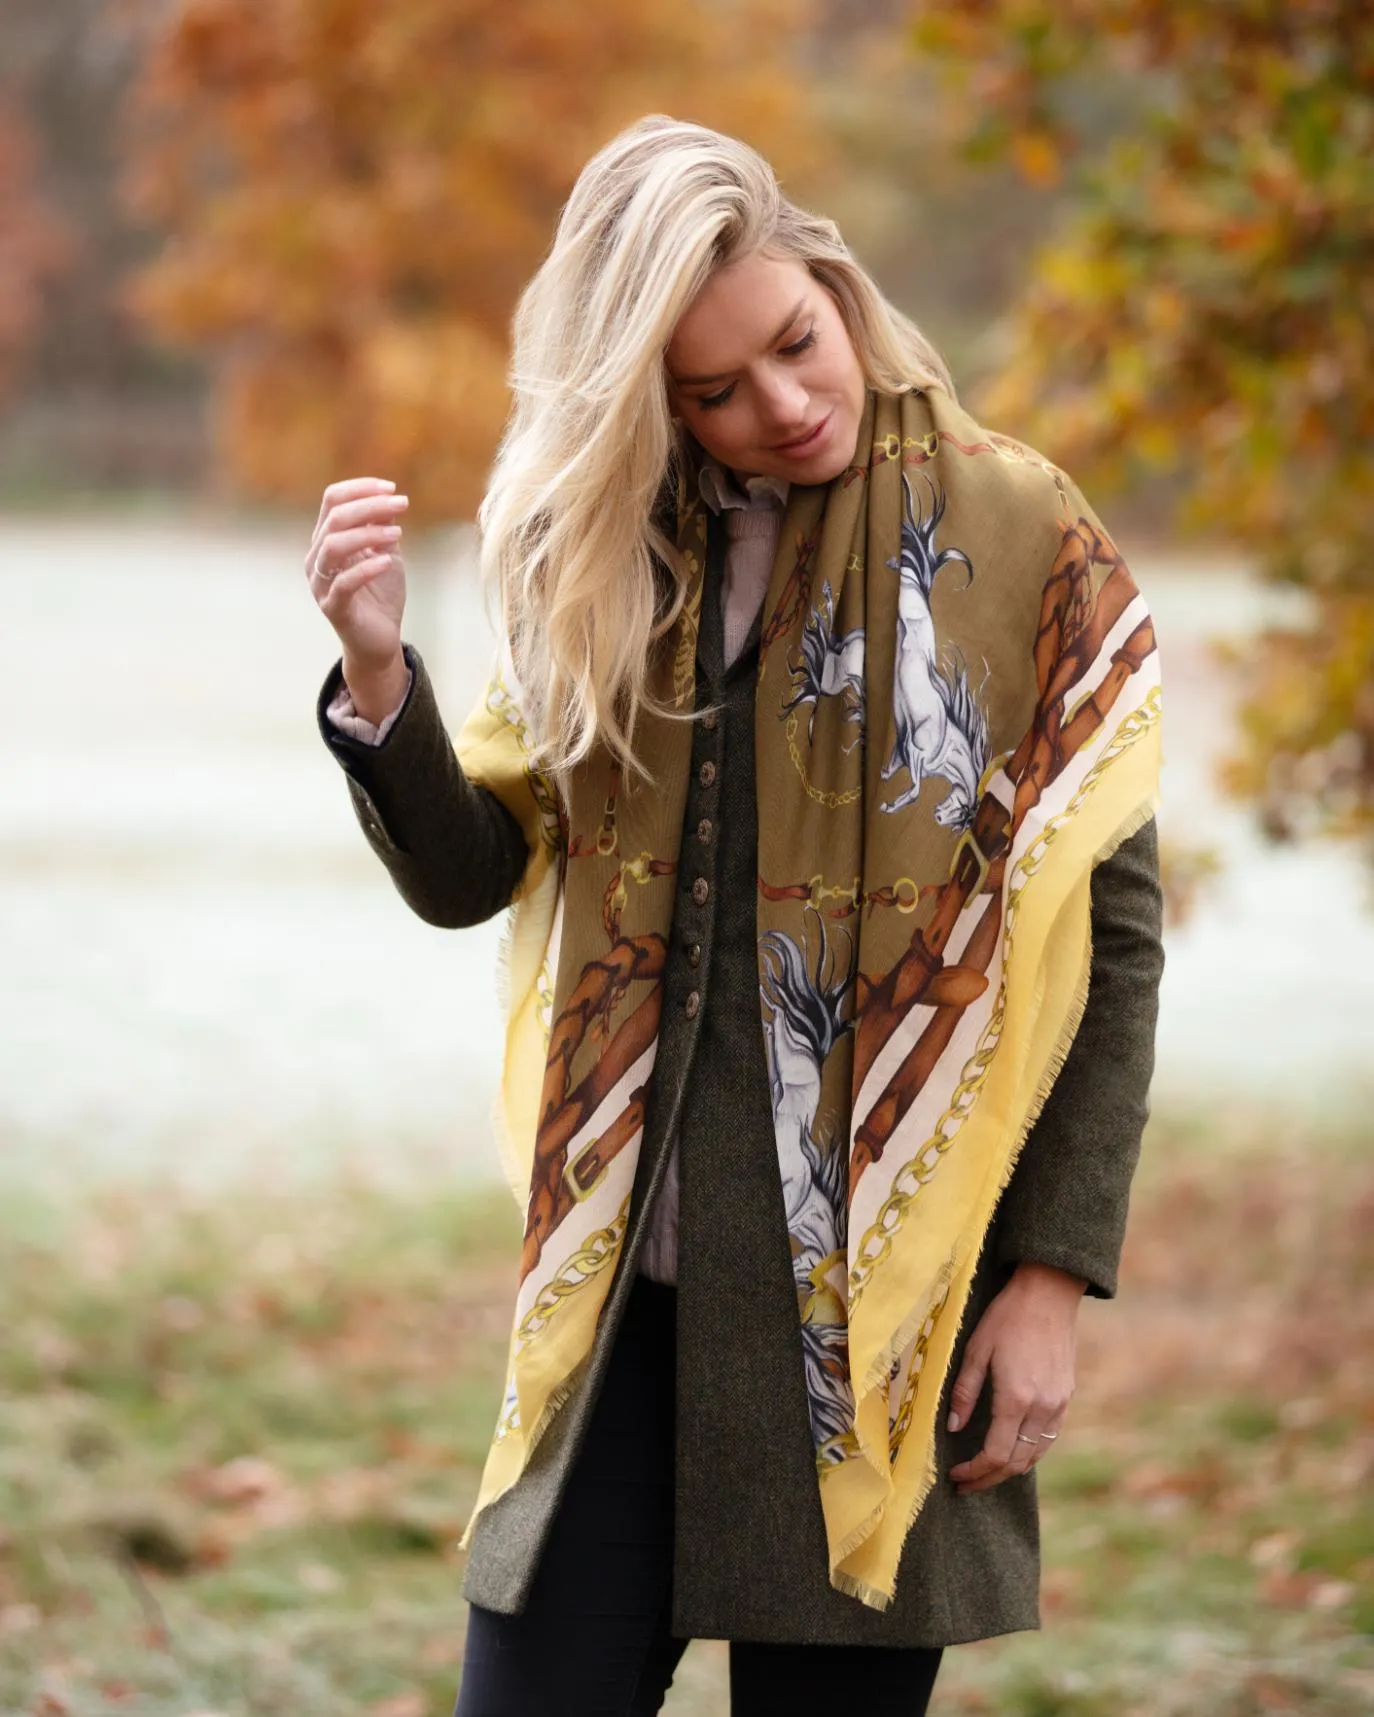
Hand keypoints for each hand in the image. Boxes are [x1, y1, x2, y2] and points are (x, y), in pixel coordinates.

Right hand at [305, 476, 409, 680]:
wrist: (379, 639)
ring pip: (333, 546)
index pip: (332, 500)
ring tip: (398, 533)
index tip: (392, 488)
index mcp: (326, 540)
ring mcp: (321, 584)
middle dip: (370, 506)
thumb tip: (388, 499)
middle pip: (334, 518)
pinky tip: (387, 560)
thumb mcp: (386, 553)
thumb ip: (383, 527)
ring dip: (368, 534)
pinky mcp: (333, 607)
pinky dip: (366, 568)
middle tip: (402, 504)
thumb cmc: (380, 594)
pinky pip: (343, 583)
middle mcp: (317, 558)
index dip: (360, 489)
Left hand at [946, 1262, 1084, 1494]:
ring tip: (985, 1472)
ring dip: (1010, 1469)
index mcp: (1016, 1397)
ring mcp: (1059, 1404)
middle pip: (1017, 1463)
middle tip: (966, 1483)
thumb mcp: (976, 1349)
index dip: (975, 1471)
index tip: (956, 1475)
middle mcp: (1042, 1407)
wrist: (1049, 1294)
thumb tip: (953, 1428)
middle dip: (990, 1478)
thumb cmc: (1007, 1317)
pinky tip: (1012, 1450)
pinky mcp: (1066, 1397)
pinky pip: (1048, 1438)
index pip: (996, 1454)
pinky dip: (1029, 1452)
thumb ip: (964, 1392)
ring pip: (1035, 1454)